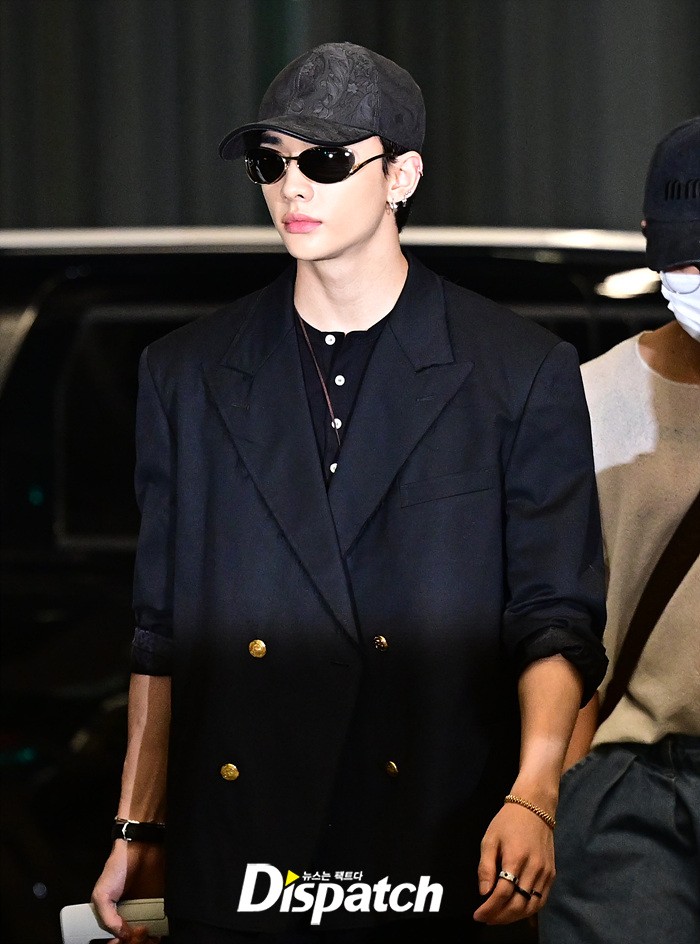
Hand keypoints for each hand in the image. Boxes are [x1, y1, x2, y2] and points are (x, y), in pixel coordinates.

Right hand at [91, 840, 164, 941]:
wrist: (142, 847)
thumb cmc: (119, 865)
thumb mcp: (101, 894)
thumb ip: (107, 918)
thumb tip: (122, 936)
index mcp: (114, 916)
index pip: (115, 938)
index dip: (117, 942)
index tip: (119, 940)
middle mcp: (130, 916)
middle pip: (132, 940)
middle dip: (132, 942)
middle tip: (134, 935)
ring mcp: (147, 912)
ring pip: (147, 937)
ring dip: (146, 940)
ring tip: (143, 932)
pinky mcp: (162, 905)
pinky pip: (163, 925)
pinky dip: (160, 931)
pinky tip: (156, 930)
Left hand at [472, 802, 553, 923]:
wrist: (535, 808)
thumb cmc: (507, 822)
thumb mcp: (490, 839)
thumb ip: (485, 867)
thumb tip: (483, 893)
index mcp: (516, 858)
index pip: (503, 893)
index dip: (489, 908)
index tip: (477, 914)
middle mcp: (534, 868)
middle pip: (518, 904)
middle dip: (500, 916)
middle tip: (486, 919)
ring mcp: (545, 873)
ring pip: (531, 906)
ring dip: (514, 917)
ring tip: (498, 918)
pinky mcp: (552, 874)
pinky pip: (541, 900)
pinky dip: (528, 911)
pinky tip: (515, 911)